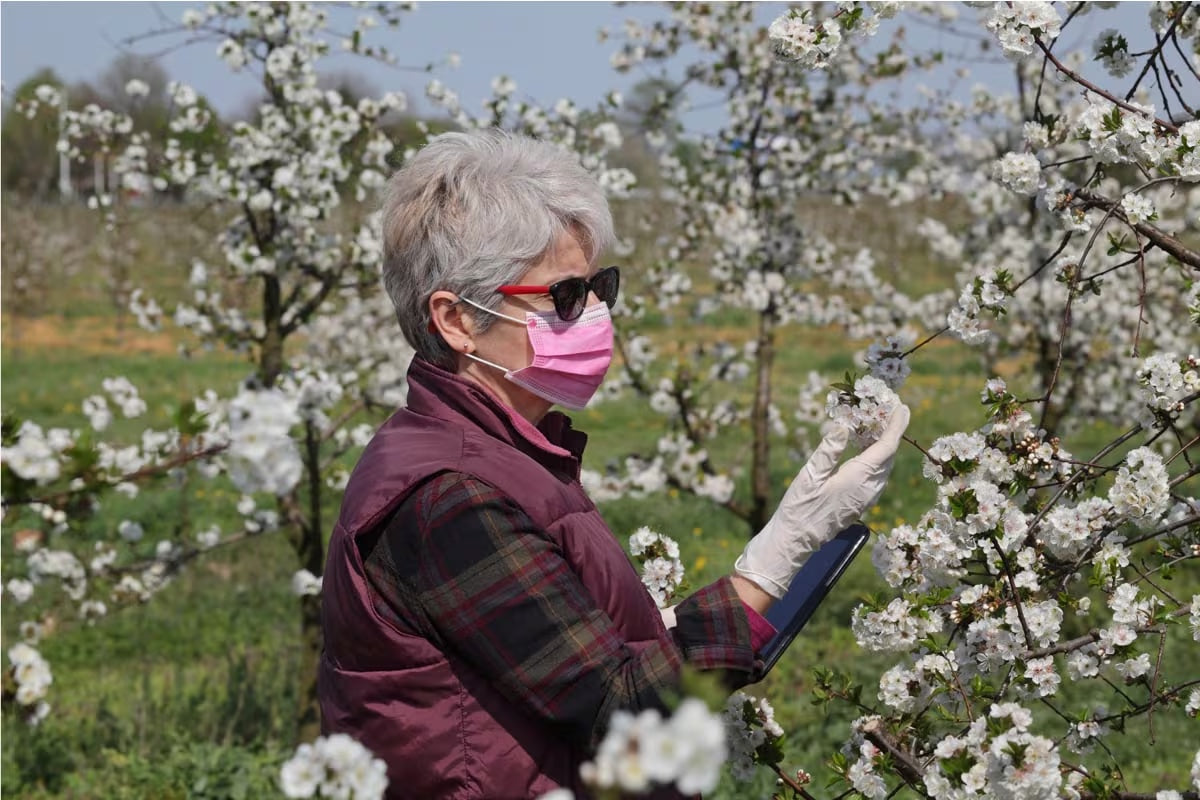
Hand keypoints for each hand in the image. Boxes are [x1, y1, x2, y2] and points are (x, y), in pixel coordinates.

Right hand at [734, 404, 910, 598]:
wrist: (796, 540)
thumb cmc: (799, 507)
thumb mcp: (810, 475)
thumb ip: (829, 450)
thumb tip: (845, 426)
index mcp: (859, 477)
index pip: (886, 446)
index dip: (896, 425)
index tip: (901, 406)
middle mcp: (870, 488)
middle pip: (890, 455)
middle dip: (893, 431)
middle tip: (891, 409)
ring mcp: (867, 498)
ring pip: (885, 466)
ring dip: (886, 444)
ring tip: (880, 425)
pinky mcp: (861, 503)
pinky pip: (877, 476)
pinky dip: (878, 458)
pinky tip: (867, 450)